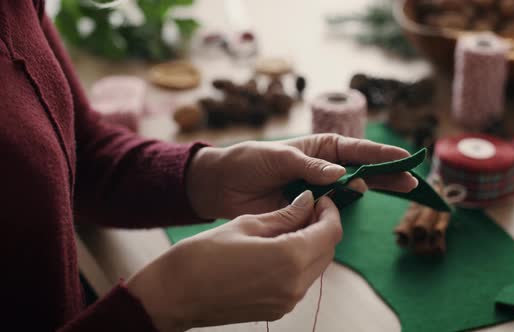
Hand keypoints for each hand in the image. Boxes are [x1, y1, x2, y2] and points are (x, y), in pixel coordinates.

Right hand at [128, 192, 340, 331]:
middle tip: (306, 209)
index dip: (331, 211)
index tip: (321, 198)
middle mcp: (295, 284)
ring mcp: (287, 302)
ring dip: (312, 245)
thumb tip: (308, 201)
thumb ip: (285, 215)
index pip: (331, 232)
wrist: (174, 295)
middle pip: (328, 250)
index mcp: (289, 258)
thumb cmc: (203, 254)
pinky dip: (299, 262)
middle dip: (323, 227)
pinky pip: (300, 281)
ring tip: (291, 226)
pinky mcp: (278, 310)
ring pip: (316, 267)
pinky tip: (280, 247)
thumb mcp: (246, 224)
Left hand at [186, 134, 417, 219]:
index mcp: (321, 149)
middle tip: (412, 181)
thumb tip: (343, 176)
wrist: (222, 186)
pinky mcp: (309, 212)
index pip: (357, 150)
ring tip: (401, 190)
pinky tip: (355, 209)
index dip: (381, 155)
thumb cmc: (250, 161)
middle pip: (365, 172)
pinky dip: (344, 213)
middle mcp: (326, 170)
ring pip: (353, 194)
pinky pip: (332, 214)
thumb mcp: (280, 156)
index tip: (405, 158)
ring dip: (374, 193)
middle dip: (388, 175)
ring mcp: (320, 192)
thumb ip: (311, 166)